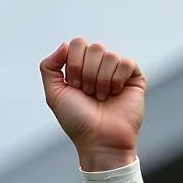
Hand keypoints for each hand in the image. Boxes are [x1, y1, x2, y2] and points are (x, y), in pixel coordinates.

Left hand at [40, 38, 145, 168]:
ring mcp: (116, 70)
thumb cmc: (76, 120)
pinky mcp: (133, 76)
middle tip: (87, 94)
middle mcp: (98, 66)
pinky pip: (125, 63)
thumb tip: (64, 44)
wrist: (98, 138)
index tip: (74, 87)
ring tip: (100, 98)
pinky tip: (115, 95)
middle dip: (86, 74)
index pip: (77, 44)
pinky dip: (116, 81)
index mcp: (80, 67)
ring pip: (109, 55)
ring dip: (101, 81)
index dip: (74, 64)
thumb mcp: (54, 95)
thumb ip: (49, 68)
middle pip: (94, 47)